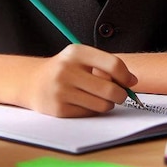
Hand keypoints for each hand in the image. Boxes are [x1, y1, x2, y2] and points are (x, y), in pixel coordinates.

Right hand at [22, 44, 137, 117]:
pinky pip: (89, 114)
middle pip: (110, 88)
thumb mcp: (81, 58)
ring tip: (100, 98)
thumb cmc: (65, 70)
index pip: (112, 64)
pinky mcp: (59, 109)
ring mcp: (61, 90)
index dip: (126, 76)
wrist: (34, 82)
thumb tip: (132, 81)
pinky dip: (92, 111)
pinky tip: (84, 103)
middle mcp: (67, 69)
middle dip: (120, 95)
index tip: (130, 82)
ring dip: (107, 104)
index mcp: (76, 52)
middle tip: (119, 95)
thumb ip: (105, 65)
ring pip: (102, 104)